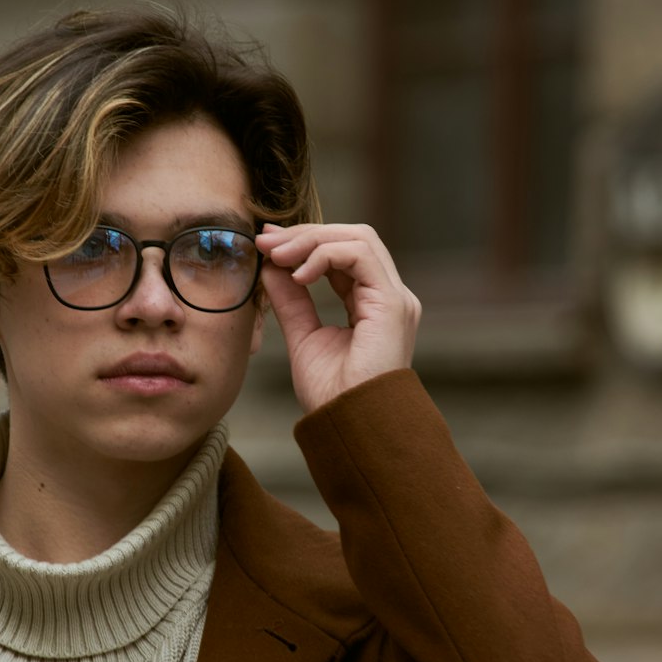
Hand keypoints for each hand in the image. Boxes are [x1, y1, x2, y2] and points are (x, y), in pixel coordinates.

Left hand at [255, 223, 420, 414]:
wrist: (350, 426)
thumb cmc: (332, 396)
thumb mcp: (303, 337)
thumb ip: (291, 301)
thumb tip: (270, 266)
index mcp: (372, 304)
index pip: (342, 254)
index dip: (305, 243)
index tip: (266, 245)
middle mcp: (388, 296)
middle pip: (352, 237)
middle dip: (305, 234)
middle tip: (267, 242)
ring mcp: (395, 298)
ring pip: (358, 238)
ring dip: (312, 241)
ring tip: (277, 257)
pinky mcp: (393, 303)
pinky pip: (360, 254)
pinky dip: (325, 255)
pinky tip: (298, 274)